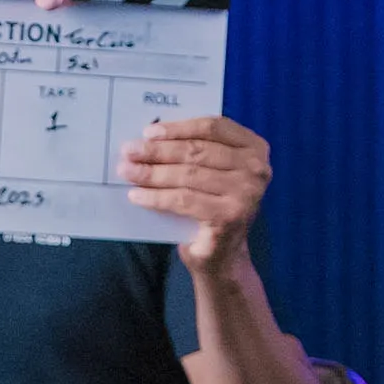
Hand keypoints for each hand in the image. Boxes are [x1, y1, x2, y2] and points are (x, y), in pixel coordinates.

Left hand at [121, 115, 271, 266]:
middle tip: (129, 151)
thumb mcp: (212, 172)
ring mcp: (246, 193)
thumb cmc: (213, 206)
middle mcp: (256, 168)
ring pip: (188, 175)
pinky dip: (156, 197)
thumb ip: (195, 151)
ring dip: (152, 172)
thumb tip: (150, 138)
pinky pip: (183, 200)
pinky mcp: (229, 216)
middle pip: (197, 151)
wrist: (224, 256)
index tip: (148, 132)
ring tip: (127, 171)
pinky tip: (137, 195)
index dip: (178, 127)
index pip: (213, 127)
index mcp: (254, 148)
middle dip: (158, 150)